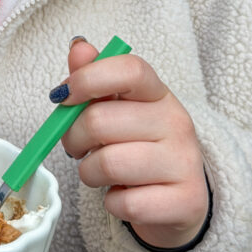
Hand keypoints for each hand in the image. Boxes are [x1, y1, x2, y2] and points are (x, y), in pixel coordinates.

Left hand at [57, 39, 208, 248]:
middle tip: (78, 146)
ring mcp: (185, 163)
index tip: (64, 96)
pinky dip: (112, 204)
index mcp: (158, 93)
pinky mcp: (187, 202)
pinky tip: (124, 196)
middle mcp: (176, 122)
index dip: (88, 78)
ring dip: (90, 173)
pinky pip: (125, 204)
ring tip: (100, 172)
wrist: (179, 198)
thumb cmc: (138, 145)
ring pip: (108, 164)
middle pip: (101, 121)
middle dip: (73, 137)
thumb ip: (94, 77)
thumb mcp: (117, 108)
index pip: (129, 69)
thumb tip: (79, 47)